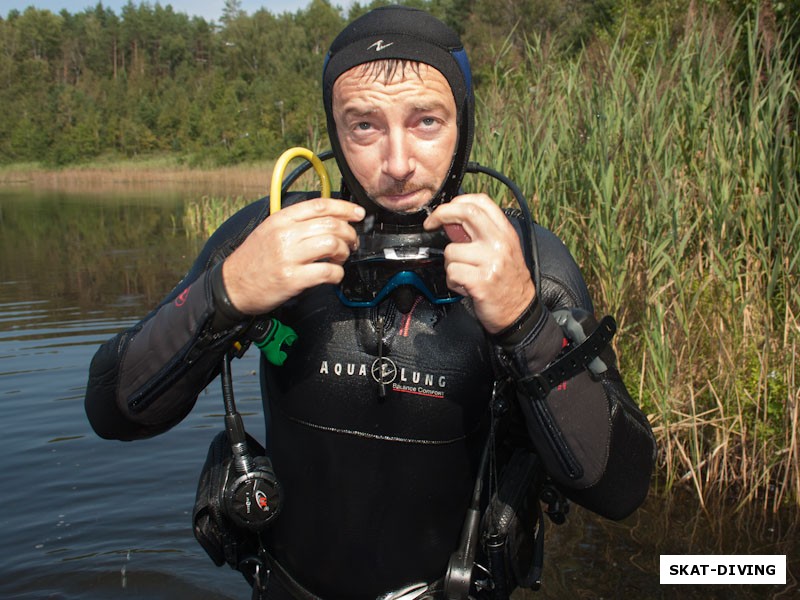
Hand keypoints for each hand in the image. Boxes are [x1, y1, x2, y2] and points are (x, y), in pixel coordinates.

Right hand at [222, 198, 364, 314]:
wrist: (232, 285)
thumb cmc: (253, 260)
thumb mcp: (269, 231)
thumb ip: (295, 223)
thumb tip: (328, 219)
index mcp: (280, 219)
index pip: (320, 205)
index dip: (345, 208)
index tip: (358, 213)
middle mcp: (285, 234)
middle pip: (331, 224)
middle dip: (349, 233)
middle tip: (351, 242)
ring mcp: (288, 256)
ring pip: (332, 244)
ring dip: (343, 252)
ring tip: (339, 259)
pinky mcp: (292, 278)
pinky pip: (327, 271)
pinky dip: (337, 274)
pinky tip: (333, 275)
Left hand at [424, 194, 535, 333]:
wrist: (520, 312)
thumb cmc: (508, 282)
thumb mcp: (503, 250)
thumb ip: (482, 234)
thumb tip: (451, 222)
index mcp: (505, 233)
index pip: (481, 202)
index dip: (457, 201)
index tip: (444, 211)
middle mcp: (500, 243)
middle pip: (466, 213)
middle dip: (442, 214)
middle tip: (431, 224)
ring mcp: (491, 261)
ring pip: (451, 251)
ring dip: (450, 265)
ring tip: (465, 274)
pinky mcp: (481, 281)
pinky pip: (452, 272)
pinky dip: (453, 282)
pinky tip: (465, 286)